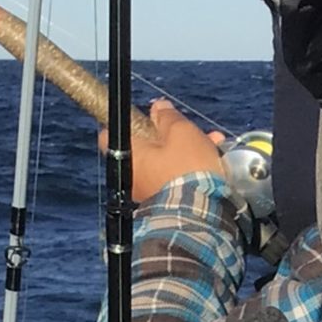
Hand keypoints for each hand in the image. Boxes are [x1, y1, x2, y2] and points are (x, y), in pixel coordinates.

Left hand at [111, 97, 225, 203]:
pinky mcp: (169, 203)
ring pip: (164, 162)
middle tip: (184, 127)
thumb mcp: (181, 132)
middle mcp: (134, 177)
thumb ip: (168, 117)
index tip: (142, 118)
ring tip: (210, 142)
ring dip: (185, 149)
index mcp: (129, 156)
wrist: (202, 214)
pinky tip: (213, 160)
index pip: (109, 135)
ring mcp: (150, 192)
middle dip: (167, 134)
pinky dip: (189, 168)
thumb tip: (159, 107)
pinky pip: (176, 178)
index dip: (125, 123)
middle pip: (144, 148)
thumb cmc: (187, 168)